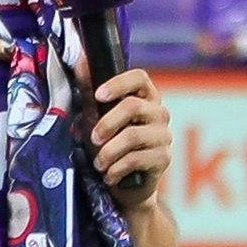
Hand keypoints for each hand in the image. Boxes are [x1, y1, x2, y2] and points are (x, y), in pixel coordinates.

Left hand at [90, 67, 171, 201]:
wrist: (125, 186)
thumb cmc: (109, 145)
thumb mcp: (95, 116)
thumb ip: (90, 91)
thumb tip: (82, 61)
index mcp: (144, 97)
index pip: (139, 77)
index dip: (119, 83)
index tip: (98, 94)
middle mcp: (158, 113)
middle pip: (133, 106)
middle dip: (106, 123)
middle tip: (92, 138)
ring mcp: (164, 135)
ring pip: (133, 136)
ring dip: (108, 151)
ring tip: (98, 163)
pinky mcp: (164, 158)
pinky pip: (137, 159)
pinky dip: (117, 168)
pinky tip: (109, 175)